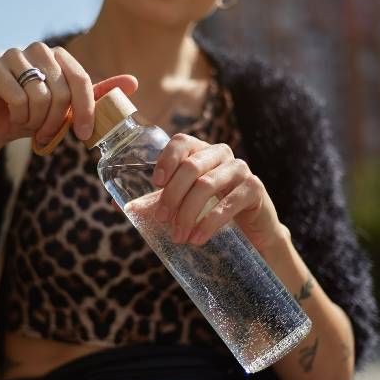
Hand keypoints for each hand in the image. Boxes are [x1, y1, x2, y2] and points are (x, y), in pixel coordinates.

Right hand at [0, 41, 137, 158]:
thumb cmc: (31, 117)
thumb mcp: (67, 109)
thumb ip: (95, 95)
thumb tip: (133, 82)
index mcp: (58, 55)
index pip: (81, 80)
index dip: (85, 110)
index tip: (83, 135)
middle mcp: (37, 49)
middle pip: (62, 90)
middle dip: (57, 121)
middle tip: (47, 135)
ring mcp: (13, 55)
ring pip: (40, 96)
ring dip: (38, 121)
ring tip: (30, 126)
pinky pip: (18, 99)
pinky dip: (19, 117)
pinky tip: (12, 117)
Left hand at [151, 133, 286, 252]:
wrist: (251, 233)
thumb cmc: (211, 211)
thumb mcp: (181, 204)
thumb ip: (156, 202)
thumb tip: (124, 207)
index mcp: (200, 151)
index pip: (182, 142)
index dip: (167, 159)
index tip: (156, 183)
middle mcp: (220, 154)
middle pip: (191, 165)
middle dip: (172, 195)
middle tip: (162, 220)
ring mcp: (240, 169)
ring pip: (207, 184)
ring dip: (188, 212)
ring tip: (178, 236)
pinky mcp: (255, 188)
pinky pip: (230, 201)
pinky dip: (210, 222)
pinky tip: (198, 238)